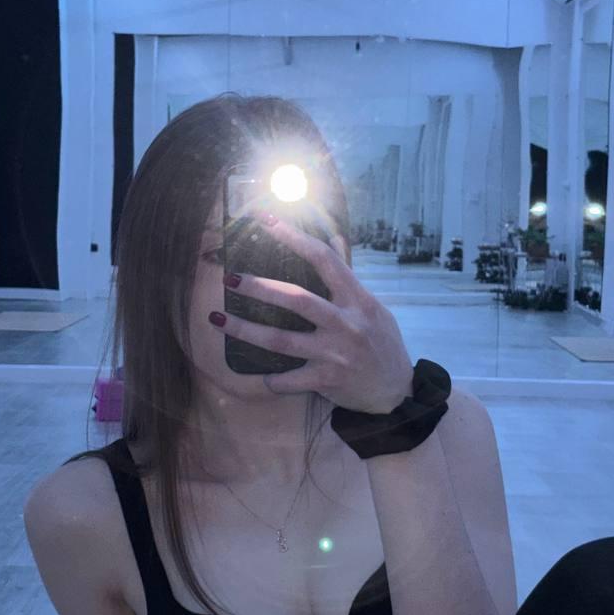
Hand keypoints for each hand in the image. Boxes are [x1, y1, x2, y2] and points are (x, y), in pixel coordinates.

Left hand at [210, 212, 414, 413]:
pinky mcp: (326, 381)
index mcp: (358, 300)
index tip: (267, 222)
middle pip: (296, 299)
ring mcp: (334, 353)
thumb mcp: (374, 308)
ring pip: (281, 340)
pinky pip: (288, 380)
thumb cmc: (382, 344)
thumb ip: (349, 278)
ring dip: (245, 329)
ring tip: (217, 318)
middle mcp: (346, 324)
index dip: (295, 238)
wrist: (396, 392)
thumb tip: (334, 240)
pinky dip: (269, 378)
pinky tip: (255, 373)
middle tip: (230, 278)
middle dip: (259, 287)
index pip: (325, 260)